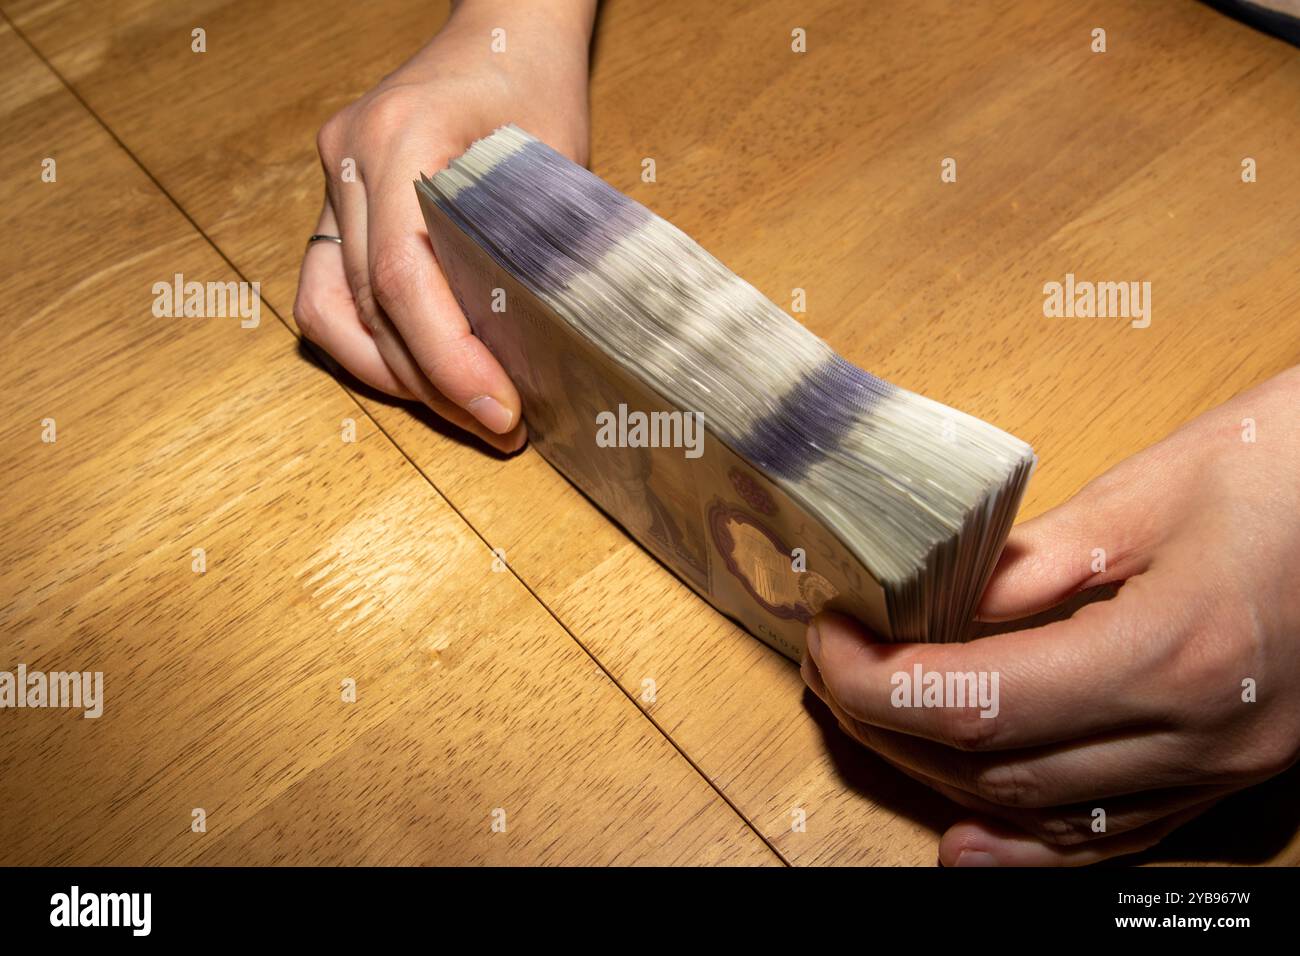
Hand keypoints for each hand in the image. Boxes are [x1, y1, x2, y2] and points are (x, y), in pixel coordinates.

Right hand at [293, 0, 595, 450]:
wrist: (499, 31)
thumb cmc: (536, 85)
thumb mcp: (556, 165)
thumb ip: (539, 253)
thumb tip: (547, 366)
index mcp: (402, 137)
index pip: (404, 276)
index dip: (449, 361)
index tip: (502, 412)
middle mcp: (349, 158)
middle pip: (368, 305)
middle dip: (434, 383)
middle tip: (501, 425)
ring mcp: (331, 180)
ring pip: (331, 312)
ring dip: (396, 376)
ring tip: (465, 408)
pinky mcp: (334, 202)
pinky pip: (327, 294)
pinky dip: (369, 345)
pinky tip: (420, 374)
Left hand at [802, 366, 1299, 864]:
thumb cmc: (1290, 465)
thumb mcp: (1149, 492)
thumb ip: (1032, 561)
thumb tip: (935, 605)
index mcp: (1177, 651)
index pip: (980, 701)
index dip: (880, 683)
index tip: (829, 641)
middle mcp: (1204, 733)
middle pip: (1001, 765)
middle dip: (892, 726)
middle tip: (836, 669)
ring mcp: (1227, 766)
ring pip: (1047, 811)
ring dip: (944, 776)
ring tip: (877, 725)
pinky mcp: (1236, 771)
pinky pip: (1117, 833)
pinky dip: (1032, 840)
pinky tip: (971, 836)